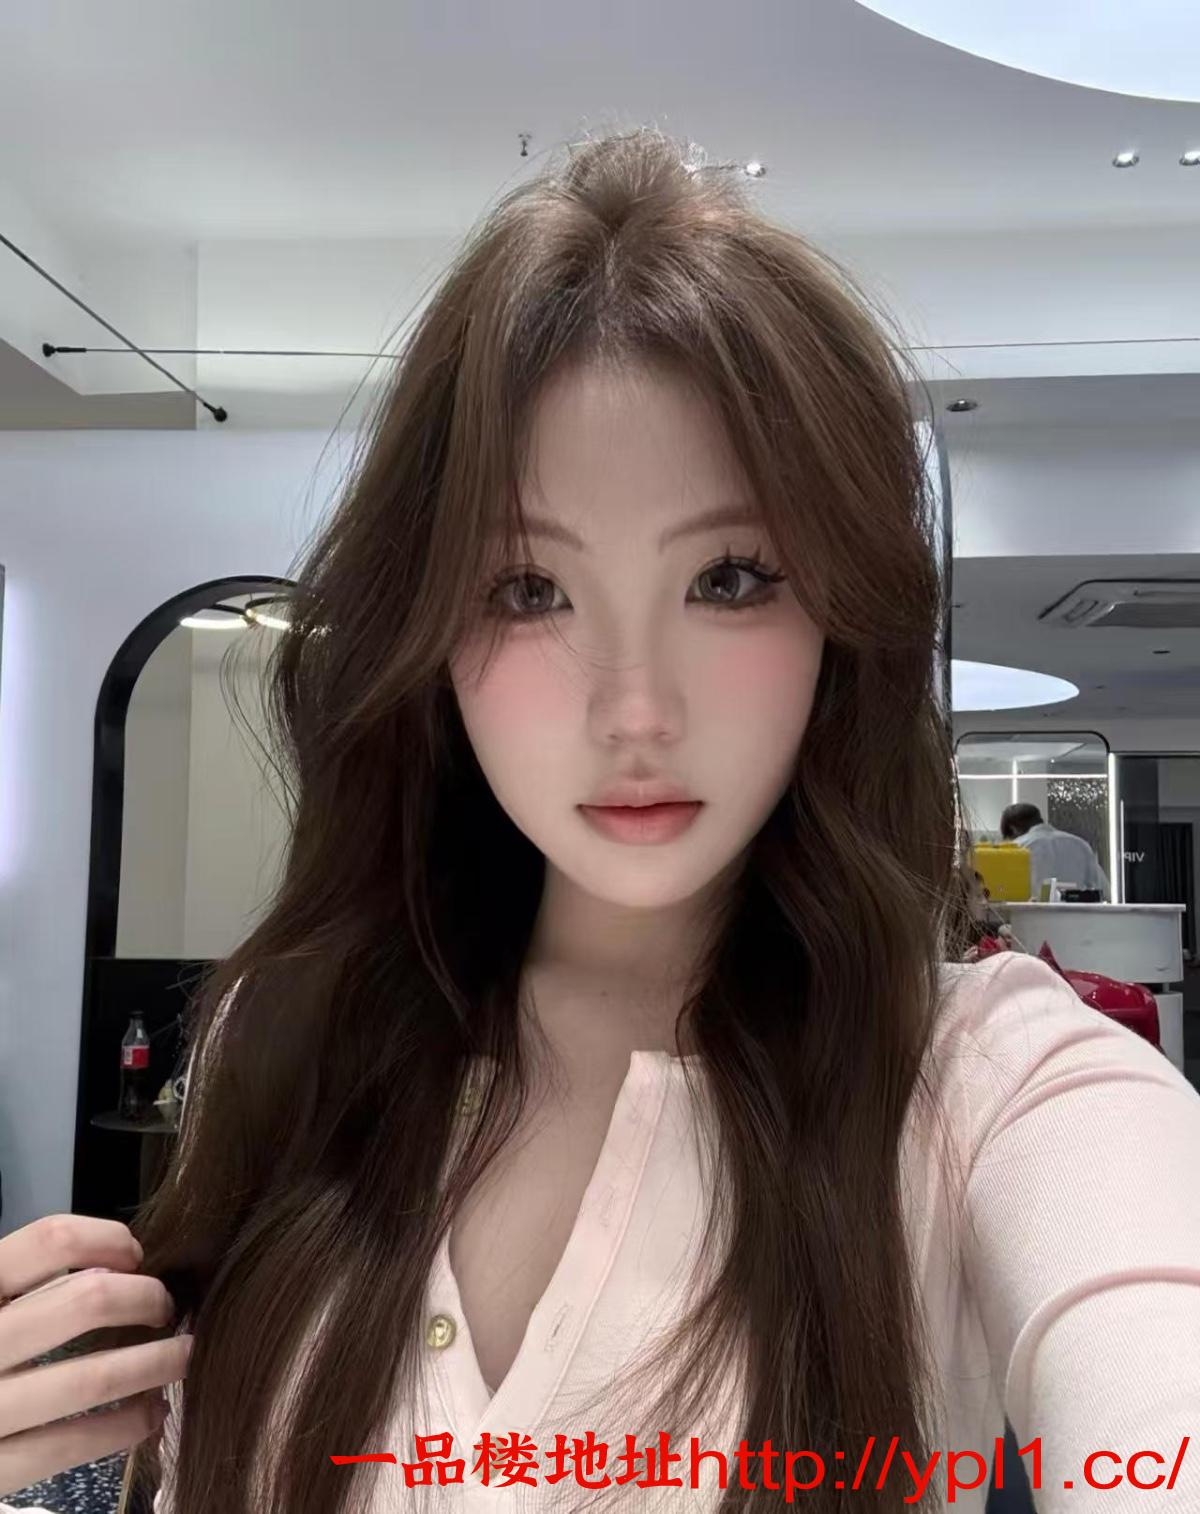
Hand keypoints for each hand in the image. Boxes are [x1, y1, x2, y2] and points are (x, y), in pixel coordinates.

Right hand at [0, 1214, 192, 1496]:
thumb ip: (24, 1289)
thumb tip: (112, 1268)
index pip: (46, 1241)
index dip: (106, 1238)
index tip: (136, 1254)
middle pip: (86, 1300)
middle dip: (146, 1298)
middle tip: (166, 1308)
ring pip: (93, 1376)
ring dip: (157, 1362)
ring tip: (183, 1355)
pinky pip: (71, 1444)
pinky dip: (127, 1425)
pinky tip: (151, 1414)